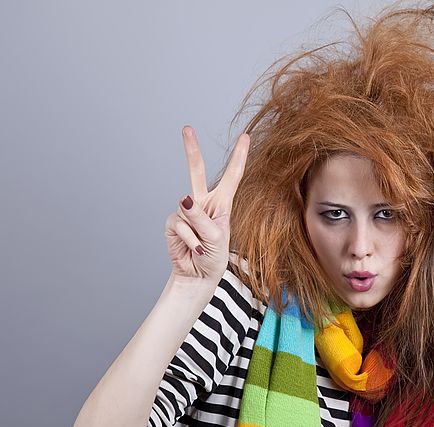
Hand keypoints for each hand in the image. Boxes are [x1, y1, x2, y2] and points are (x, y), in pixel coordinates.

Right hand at [165, 126, 249, 282]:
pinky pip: (178, 225)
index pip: (232, 176)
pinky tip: (192, 248)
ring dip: (196, 233)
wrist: (198, 275)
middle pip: (196, 172)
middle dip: (191, 150)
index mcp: (222, 204)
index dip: (239, 156)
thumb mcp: (216, 238)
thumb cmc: (214, 257)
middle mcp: (203, 203)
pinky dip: (187, 239)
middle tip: (186, 128)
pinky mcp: (172, 222)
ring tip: (202, 246)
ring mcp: (186, 211)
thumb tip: (182, 198)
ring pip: (186, 209)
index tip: (245, 136)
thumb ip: (200, 218)